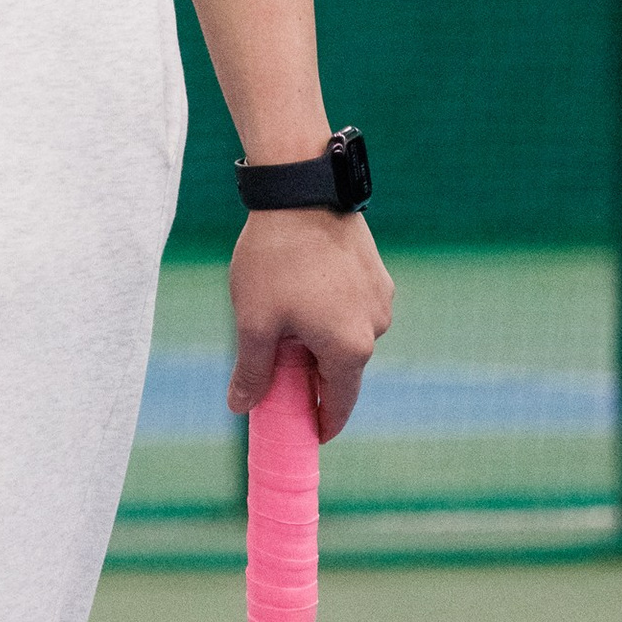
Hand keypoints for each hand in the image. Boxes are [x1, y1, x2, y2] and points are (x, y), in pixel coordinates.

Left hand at [227, 210, 392, 438]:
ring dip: (320, 336)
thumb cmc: (275, 258)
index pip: (339, 405)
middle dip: (312, 373)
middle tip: (277, 365)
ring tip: (284, 315)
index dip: (321, 424)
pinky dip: (329, 309)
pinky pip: (352, 305)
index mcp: (350, 349)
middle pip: (342, 369)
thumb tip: (242, 408)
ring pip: (347, 334)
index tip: (305, 433)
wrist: (300, 188)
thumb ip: (252, 371)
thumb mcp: (254, 321)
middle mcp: (376, 327)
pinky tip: (301, 289)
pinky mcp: (375, 271)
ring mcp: (380, 297)